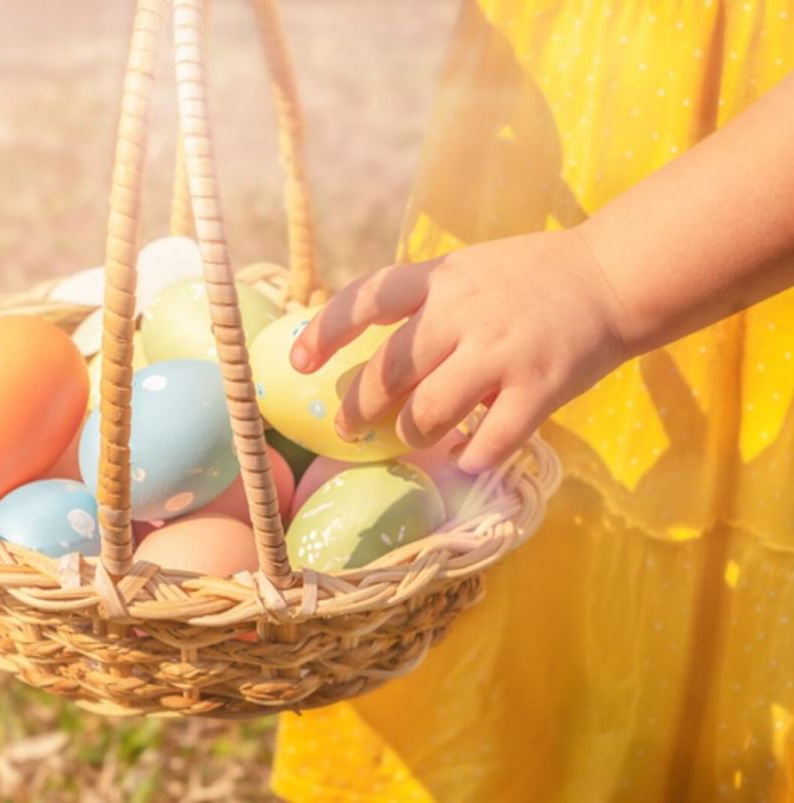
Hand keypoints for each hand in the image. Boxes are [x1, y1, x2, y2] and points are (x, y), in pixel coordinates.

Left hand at [289, 228, 628, 472]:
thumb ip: (422, 304)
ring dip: (413, 435)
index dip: (324, 332)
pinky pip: (493, 439)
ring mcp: (502, 350)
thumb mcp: (465, 271)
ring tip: (414, 439)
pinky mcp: (541, 385)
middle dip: (360, 410)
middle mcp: (463, 313)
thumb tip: (366, 354)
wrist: (612, 276)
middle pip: (388, 372)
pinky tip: (467, 460)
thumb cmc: (528, 278)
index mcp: (439, 280)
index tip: (297, 363)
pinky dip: (473, 458)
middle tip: (350, 431)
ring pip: (429, 412)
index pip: (366, 299)